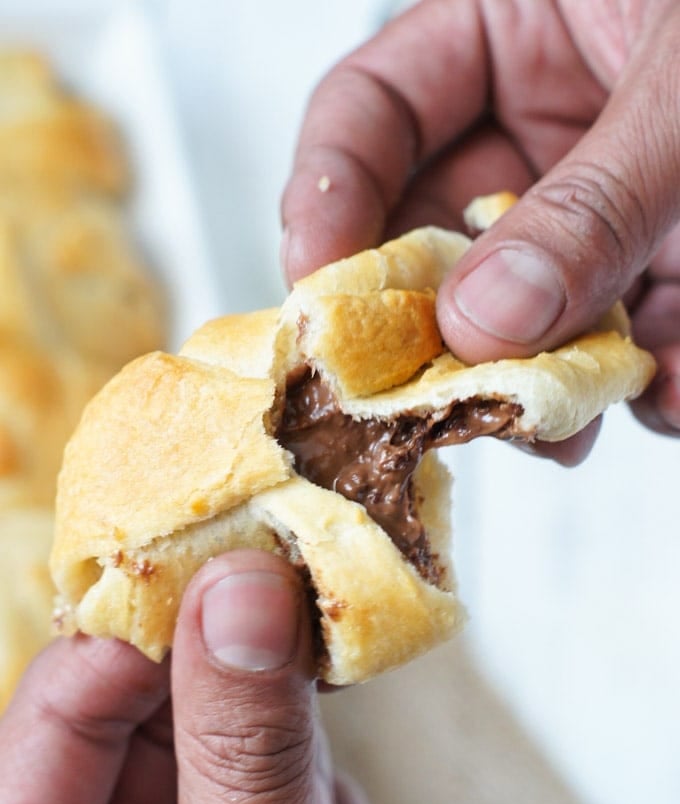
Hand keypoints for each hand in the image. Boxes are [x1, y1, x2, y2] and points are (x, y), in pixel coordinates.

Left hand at [0, 551, 374, 803]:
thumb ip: (241, 745)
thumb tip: (248, 581)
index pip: (75, 679)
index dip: (169, 615)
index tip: (260, 564)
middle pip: (166, 693)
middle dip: (259, 706)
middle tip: (325, 697)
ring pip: (232, 726)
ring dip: (301, 773)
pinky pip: (264, 772)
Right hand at [281, 0, 679, 459]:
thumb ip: (593, 203)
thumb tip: (484, 322)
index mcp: (511, 23)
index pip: (369, 114)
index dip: (326, 205)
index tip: (319, 297)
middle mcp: (541, 124)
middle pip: (435, 235)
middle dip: (441, 325)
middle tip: (444, 396)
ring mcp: (599, 205)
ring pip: (525, 310)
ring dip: (547, 371)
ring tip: (572, 413)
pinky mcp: (661, 269)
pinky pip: (622, 336)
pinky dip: (653, 377)